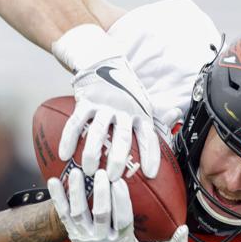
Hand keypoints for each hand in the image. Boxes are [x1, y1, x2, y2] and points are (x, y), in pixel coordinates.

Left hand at [48, 168, 187, 241]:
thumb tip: (184, 230)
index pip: (122, 220)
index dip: (120, 202)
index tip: (120, 182)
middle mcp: (101, 240)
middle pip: (100, 214)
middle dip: (100, 193)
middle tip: (101, 172)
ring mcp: (84, 237)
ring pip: (78, 213)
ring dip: (76, 192)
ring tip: (76, 171)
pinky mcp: (71, 234)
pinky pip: (62, 214)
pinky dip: (57, 198)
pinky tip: (53, 180)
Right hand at [59, 57, 159, 181]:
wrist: (104, 64)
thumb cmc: (126, 93)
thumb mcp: (145, 103)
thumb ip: (159, 115)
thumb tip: (176, 115)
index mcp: (140, 114)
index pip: (148, 136)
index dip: (151, 155)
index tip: (150, 174)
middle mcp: (123, 110)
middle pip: (121, 136)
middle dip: (117, 158)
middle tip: (112, 177)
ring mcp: (103, 106)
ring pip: (97, 131)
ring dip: (92, 152)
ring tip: (89, 170)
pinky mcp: (85, 102)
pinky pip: (76, 122)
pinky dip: (69, 139)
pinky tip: (64, 155)